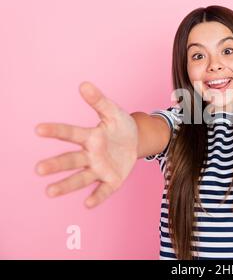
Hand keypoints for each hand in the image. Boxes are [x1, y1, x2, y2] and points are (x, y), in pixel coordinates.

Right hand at [34, 81, 138, 207]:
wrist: (137, 140)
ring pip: (81, 177)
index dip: (56, 131)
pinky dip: (97, 197)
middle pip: (71, 160)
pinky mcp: (112, 180)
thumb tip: (84, 84)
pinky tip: (88, 204)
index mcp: (90, 137)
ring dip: (66, 185)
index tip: (38, 129)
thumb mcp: (113, 112)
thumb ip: (100, 101)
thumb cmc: (120, 126)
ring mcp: (100, 169)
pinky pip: (104, 190)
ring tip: (49, 192)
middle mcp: (90, 155)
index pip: (70, 133)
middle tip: (39, 169)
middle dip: (56, 164)